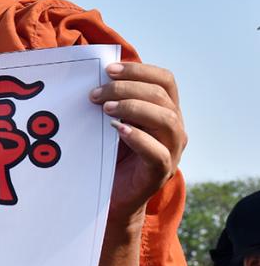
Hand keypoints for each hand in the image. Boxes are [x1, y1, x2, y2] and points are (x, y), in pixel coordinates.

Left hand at [90, 62, 186, 221]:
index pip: (164, 80)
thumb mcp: (111, 121)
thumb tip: (91, 73)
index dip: (139, 70)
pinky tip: (119, 130)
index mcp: (165, 110)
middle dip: (127, 88)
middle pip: (161, 96)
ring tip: (105, 109)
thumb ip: (110, 100)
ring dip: (134, 108)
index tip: (108, 69)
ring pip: (166, 120)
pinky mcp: (160, 173)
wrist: (112, 196)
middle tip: (95, 94)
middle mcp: (174, 128)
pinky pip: (158, 153)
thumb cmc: (110, 154)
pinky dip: (139, 138)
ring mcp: (171, 151)